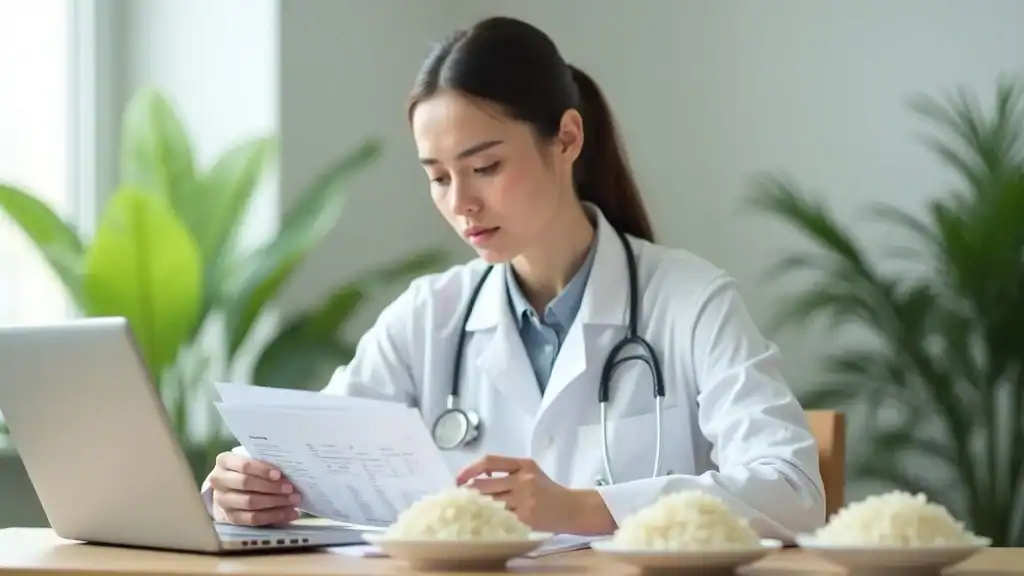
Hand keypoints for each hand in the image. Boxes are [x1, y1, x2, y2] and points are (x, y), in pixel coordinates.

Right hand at [208, 452, 301, 525]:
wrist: (231, 486)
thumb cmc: (249, 469)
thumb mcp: (254, 460)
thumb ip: (266, 462)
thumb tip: (290, 469)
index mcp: (224, 461)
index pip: (244, 465)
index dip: (262, 470)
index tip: (279, 474)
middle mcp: (219, 480)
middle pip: (246, 484)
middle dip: (271, 487)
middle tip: (291, 488)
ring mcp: (222, 500)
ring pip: (250, 503)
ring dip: (275, 502)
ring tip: (293, 500)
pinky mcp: (230, 517)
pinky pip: (252, 519)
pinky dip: (273, 516)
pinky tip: (289, 513)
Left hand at [455, 454, 614, 534]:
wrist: (572, 508)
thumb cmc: (548, 490)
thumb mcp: (531, 471)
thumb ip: (508, 471)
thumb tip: (476, 477)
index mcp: (523, 464)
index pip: (489, 461)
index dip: (469, 469)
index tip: (459, 479)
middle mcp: (523, 479)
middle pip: (484, 485)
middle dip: (468, 492)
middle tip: (460, 498)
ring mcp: (524, 500)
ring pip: (489, 503)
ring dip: (476, 507)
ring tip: (468, 509)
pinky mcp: (526, 518)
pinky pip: (500, 518)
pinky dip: (489, 519)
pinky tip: (484, 521)